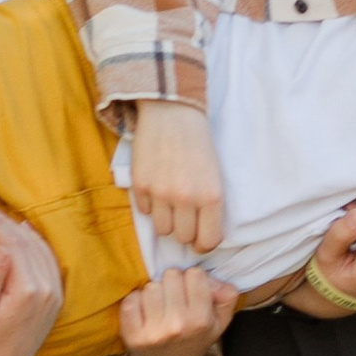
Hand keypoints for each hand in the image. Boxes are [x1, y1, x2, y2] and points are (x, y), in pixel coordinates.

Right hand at [0, 206, 64, 355]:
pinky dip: (36, 242)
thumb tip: (1, 248)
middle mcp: (48, 289)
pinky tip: (23, 230)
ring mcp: (55, 292)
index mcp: (29, 290)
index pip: (13, 246)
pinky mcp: (56, 296)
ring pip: (40, 248)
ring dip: (18, 229)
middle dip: (3, 224)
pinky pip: (48, 260)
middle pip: (27, 244)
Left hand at [119, 262, 239, 355]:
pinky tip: (143, 313)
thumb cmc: (193, 339)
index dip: (192, 280)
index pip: (195, 274)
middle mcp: (178, 324)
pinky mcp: (132, 334)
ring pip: (151, 286)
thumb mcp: (219, 321)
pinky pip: (131, 300)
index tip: (190, 292)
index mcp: (201, 320)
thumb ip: (226, 296)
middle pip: (171, 276)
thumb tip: (212, 278)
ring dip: (154, 293)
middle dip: (172, 284)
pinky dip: (136, 302)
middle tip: (173, 300)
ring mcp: (153, 330)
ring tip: (158, 307)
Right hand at [130, 99, 224, 255]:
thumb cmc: (198, 144)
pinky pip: (145, 212)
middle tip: (185, 215)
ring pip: (162, 229)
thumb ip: (209, 205)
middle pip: (182, 238)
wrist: (172, 112)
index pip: (208, 241)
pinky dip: (150, 204)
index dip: (203, 243)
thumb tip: (201, 235)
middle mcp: (186, 198)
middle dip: (184, 230)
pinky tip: (156, 186)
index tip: (200, 239)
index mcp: (211, 196)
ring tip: (169, 202)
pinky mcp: (140, 185)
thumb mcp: (215, 175)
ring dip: (166, 220)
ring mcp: (161, 193)